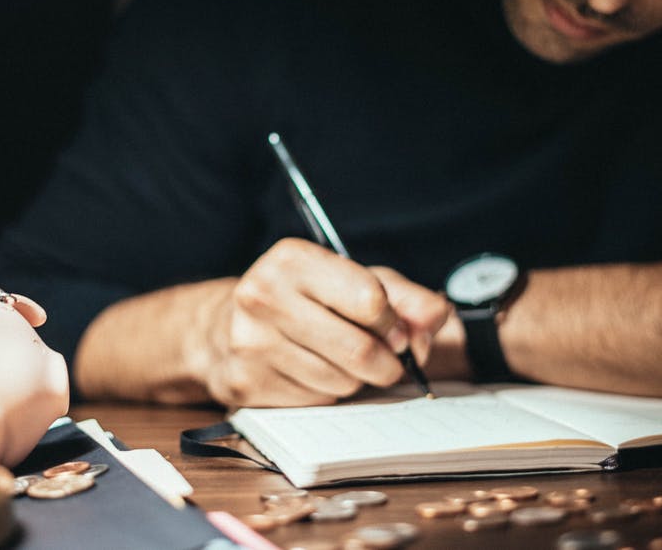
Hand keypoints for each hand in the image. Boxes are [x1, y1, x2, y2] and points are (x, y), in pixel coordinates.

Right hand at [200, 238, 448, 406]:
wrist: (226, 326)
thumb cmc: (305, 300)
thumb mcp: (357, 282)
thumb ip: (405, 297)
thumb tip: (436, 318)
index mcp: (293, 259)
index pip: (370, 300)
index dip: (395, 324)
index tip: (396, 332)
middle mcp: (263, 295)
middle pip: (359, 350)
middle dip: (386, 363)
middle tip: (387, 360)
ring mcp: (250, 342)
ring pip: (341, 381)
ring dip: (356, 380)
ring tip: (340, 360)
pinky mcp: (245, 382)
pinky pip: (316, 401)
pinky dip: (327, 393)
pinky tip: (311, 372)